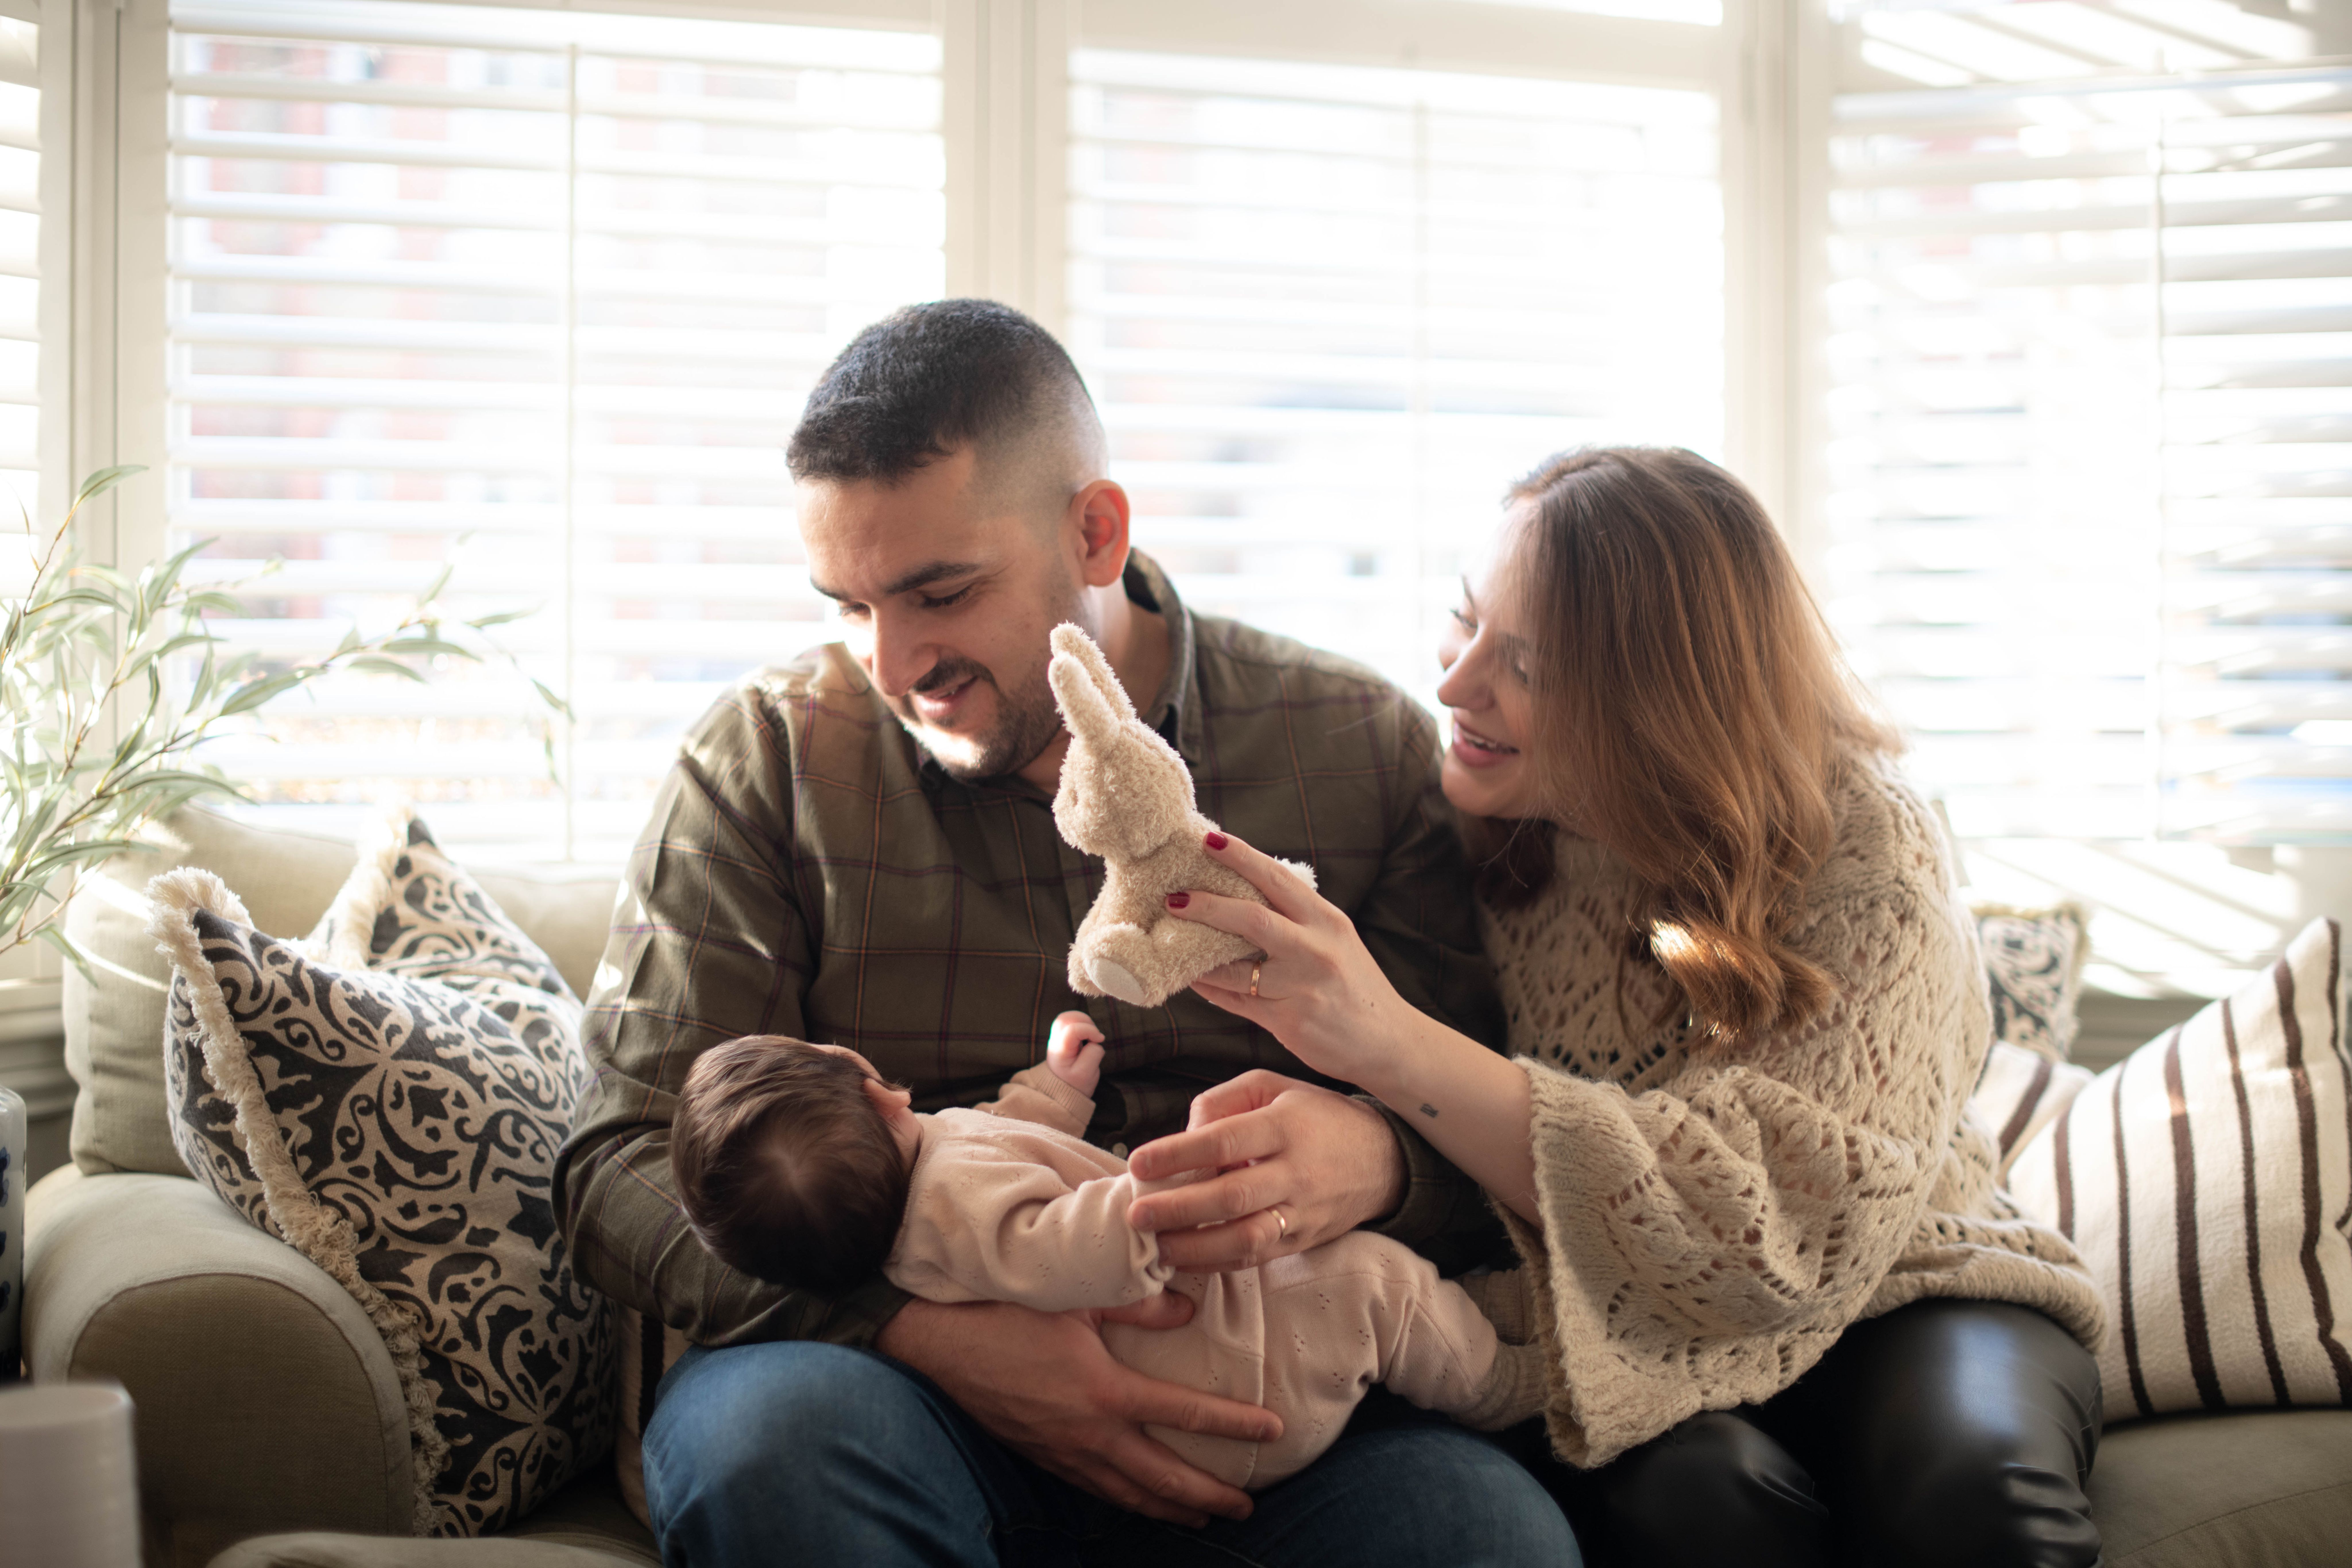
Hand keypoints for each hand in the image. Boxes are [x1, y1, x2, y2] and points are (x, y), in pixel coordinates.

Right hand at [873, 1296, 1279, 1526]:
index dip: (1235, 1425)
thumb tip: (1189, 1307)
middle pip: (1165, 1478)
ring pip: (1130, 1495)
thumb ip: (1137, 1303)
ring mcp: (1064, 1452)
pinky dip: (1126, 1502)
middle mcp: (1090, 1433)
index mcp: (1106, 1392)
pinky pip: (1095, 1490)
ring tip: (1205, 1516)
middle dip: (1210, 1495)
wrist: (938, 1342)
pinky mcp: (1042, 1456)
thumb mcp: (1076, 1295)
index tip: (1273, 1430)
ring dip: (1171, 1508)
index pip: (1187, 1414)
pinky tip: (1138, 1502)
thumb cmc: (1007, 1310)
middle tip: (1248, 1506)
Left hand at [1047, 1010, 1105, 1095]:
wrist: (1063, 1090)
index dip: (1090, 1030)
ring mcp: (1057, 1039)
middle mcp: (1055, 1042)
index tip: (1100, 1040)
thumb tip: (1095, 1040)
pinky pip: (1070, 1023)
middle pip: (1065, 1018)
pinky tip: (1087, 1037)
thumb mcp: (1087, 1074)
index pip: (1073, 1030)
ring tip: (1091, 1035)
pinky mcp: (1062, 1038)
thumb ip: (1093, 1053)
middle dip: (1084, 1020)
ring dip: (1083, 1021)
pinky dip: (1081, 1025)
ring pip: (1066, 1017)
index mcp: (1060, 1051)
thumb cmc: (1075, 1083)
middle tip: (1094, 1034)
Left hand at [1125, 1071, 1405, 1271]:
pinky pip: (1257, 1257)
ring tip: (1157, 1246)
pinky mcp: (1304, 1241)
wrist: (1383, 1160)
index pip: (1224, 1142)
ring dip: (1196, 1247)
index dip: (1177, 1154)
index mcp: (1285, 1125)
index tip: (1138, 1163)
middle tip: (1136, 1215)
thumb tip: (1185, 1134)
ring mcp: (1302, 1212)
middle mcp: (1296, 1171)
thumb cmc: (1316, 1117)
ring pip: (1245, 1237)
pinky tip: (1186, 1259)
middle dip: (1178, 1209)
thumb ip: (1223, 1101)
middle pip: (1231, 1196)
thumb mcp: (1274, 1088)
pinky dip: (1219, 1262)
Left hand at [1163, 831, 1416, 1085]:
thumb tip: (1245, 897)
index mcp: (1327, 921)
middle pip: (1253, 918)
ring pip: (1234, 967)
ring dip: (1197, 956)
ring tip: (1170, 941)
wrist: (1390, 1043)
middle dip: (1208, 905)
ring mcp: (1302, 986)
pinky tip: (1191, 979)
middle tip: (1173, 896)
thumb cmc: (1355, 987)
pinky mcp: (1290, 1021)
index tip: (1208, 839)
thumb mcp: (1336, 941)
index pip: (1278, 878)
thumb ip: (1298, 920)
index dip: (1241, 856)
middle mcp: (1316, 949)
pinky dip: (1210, 989)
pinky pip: (1237, 1002)